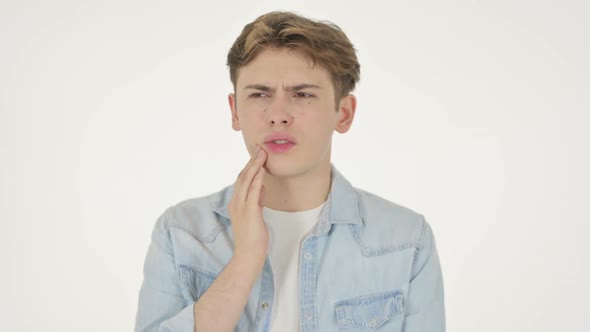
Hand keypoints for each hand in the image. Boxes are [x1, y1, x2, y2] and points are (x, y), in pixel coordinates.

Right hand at [228, 145, 267, 261]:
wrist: (248, 255)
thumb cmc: (253, 239)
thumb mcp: (255, 215)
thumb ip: (257, 200)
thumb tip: (262, 187)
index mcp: (236, 203)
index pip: (241, 180)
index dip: (249, 167)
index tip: (257, 155)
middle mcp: (236, 203)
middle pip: (243, 177)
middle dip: (252, 161)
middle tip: (260, 148)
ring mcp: (241, 207)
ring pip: (247, 181)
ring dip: (255, 166)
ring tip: (262, 154)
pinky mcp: (250, 212)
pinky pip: (254, 192)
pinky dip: (258, 179)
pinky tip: (262, 170)